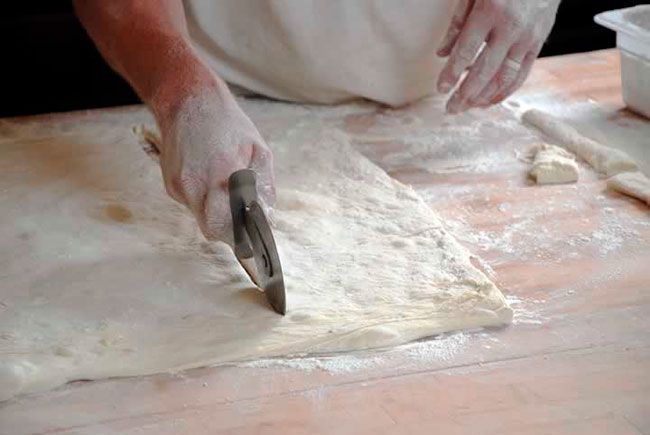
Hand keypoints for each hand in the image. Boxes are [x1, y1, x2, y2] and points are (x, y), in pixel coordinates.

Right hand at [153, 79, 274, 243]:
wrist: (187, 99)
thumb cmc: (227, 123)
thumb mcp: (259, 150)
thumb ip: (265, 187)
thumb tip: (267, 217)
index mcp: (223, 177)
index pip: (229, 228)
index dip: (241, 239)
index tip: (251, 243)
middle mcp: (196, 185)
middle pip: (212, 229)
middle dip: (228, 229)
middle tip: (241, 218)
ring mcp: (179, 186)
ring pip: (200, 217)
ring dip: (215, 211)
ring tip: (224, 186)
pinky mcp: (170, 184)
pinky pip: (190, 203)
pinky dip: (203, 198)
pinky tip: (208, 176)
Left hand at [436, 0, 560, 112]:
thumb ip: (457, 22)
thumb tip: (441, 54)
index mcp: (491, 10)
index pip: (466, 51)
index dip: (452, 73)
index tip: (441, 88)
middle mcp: (511, 28)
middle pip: (485, 70)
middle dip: (465, 93)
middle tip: (451, 108)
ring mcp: (528, 37)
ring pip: (504, 77)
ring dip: (484, 97)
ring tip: (467, 107)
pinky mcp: (539, 43)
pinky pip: (522, 74)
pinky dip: (505, 91)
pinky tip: (489, 101)